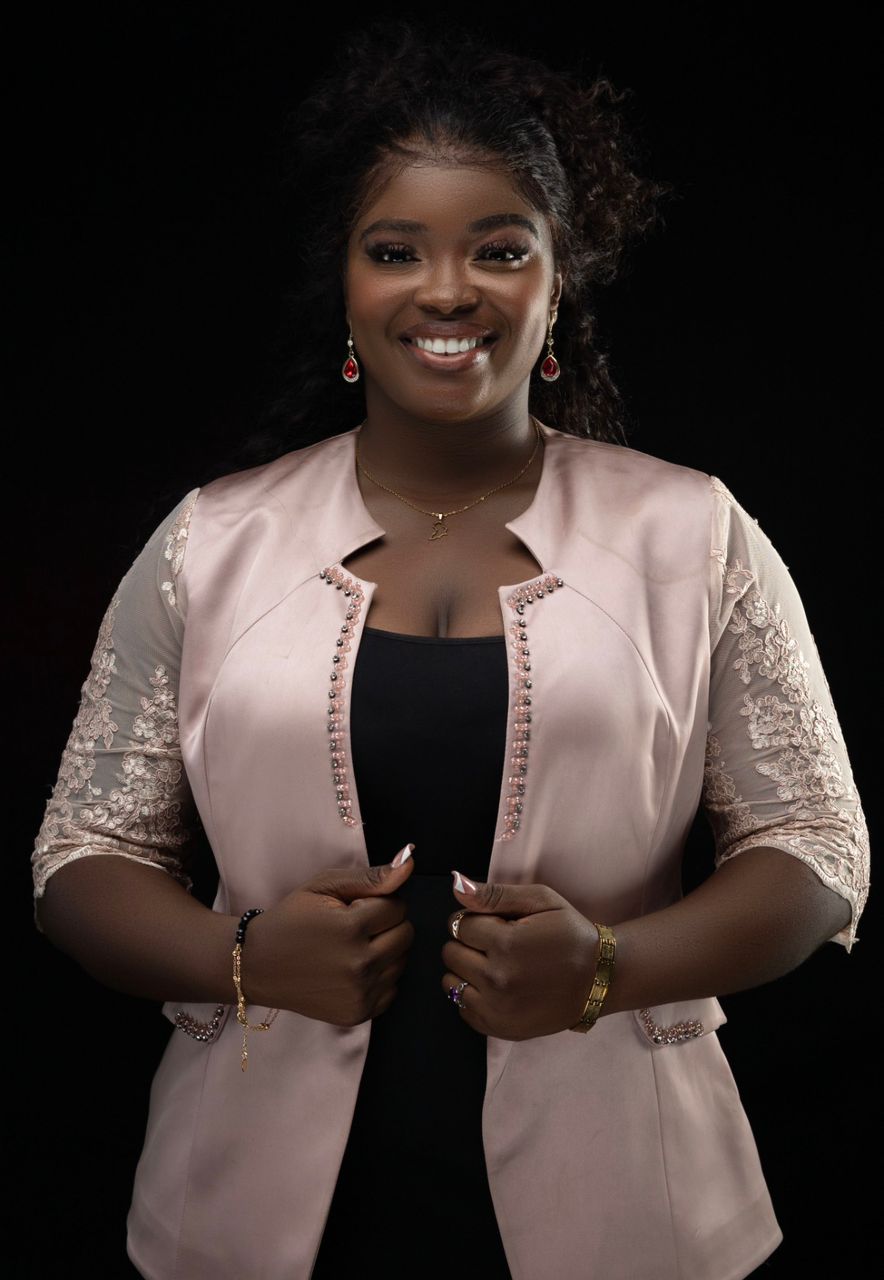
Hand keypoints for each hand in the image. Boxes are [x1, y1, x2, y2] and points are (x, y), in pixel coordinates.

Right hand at [244, 846, 415, 1025]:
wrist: (257, 965)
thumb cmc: (291, 919)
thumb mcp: (324, 886)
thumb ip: (370, 876)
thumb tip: (409, 862)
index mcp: (350, 929)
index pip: (398, 907)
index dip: (377, 902)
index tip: (352, 908)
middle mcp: (359, 965)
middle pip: (406, 934)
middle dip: (385, 925)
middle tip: (353, 926)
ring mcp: (359, 994)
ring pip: (402, 961)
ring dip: (384, 950)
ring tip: (350, 947)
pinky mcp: (358, 1013)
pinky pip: (392, 988)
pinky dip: (378, 977)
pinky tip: (350, 969)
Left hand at [441, 872, 600, 1039]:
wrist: (599, 980)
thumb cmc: (571, 934)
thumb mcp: (541, 901)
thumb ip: (495, 894)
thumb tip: (457, 885)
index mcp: (506, 944)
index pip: (459, 925)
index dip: (477, 920)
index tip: (498, 923)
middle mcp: (497, 979)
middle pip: (451, 953)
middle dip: (469, 943)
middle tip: (498, 944)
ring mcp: (497, 1009)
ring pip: (450, 981)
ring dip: (467, 970)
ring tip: (497, 965)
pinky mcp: (499, 1028)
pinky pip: (462, 1008)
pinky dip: (472, 995)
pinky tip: (497, 986)